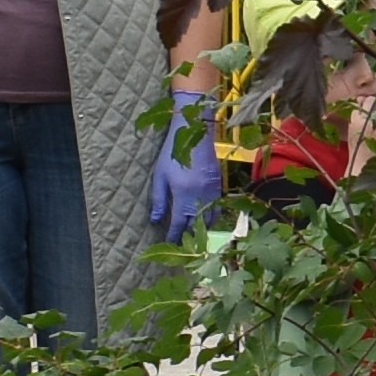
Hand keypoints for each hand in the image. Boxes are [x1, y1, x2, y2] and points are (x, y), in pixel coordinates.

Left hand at [144, 119, 221, 243]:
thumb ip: (159, 199)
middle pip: (196, 224)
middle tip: (182, 244)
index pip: (179, 223)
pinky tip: (206, 219)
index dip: (174, 234)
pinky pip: (217, 207)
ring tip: (194, 235)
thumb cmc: (172, 152)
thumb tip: (155, 220)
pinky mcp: (219, 185)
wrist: (194, 132)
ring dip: (202, 228)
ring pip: (210, 218)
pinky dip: (212, 216)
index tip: (170, 242)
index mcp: (184, 195)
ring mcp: (213, 192)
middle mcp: (201, 197)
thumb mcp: (160, 176)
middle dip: (189, 235)